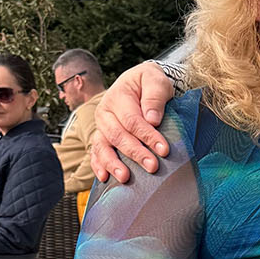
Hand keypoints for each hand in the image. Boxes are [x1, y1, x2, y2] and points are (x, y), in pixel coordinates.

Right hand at [88, 62, 176, 185]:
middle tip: (153, 166)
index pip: (132, 120)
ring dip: (113, 163)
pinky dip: (98, 165)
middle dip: (135, 153)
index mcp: (118, 96)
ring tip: (125, 177)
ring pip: (102, 146)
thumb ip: (155, 96)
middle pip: (117, 135)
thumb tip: (152, 119)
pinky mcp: (101, 137)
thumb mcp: (156, 80)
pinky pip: (95, 153)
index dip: (147, 136)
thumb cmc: (150, 83)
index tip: (164, 150)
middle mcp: (105, 112)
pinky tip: (104, 178)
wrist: (141, 84)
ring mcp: (101, 126)